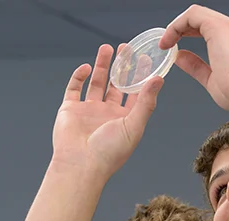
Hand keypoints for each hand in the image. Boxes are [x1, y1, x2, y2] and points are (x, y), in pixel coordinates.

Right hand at [51, 44, 163, 180]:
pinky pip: (74, 88)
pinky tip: (86, 67)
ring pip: (96, 82)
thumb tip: (158, 79)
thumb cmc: (109, 152)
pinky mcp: (70, 110)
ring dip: (101, 65)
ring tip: (107, 48)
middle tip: (126, 48)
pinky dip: (79, 76)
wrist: (80, 165)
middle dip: (121, 66)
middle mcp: (107, 114)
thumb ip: (146, 102)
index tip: (145, 59)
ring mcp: (88, 111)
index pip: (135, 94)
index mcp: (125, 120)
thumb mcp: (134, 126)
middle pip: (116, 84)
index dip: (140, 77)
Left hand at [160, 5, 228, 111]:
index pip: (208, 30)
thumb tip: (180, 58)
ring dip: (177, 26)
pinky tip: (169, 40)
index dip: (189, 35)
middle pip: (202, 19)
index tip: (176, 50)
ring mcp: (226, 25)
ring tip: (165, 42)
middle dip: (181, 29)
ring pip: (196, 14)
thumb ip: (196, 66)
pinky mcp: (217, 25)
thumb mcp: (211, 79)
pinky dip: (177, 25)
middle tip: (167, 44)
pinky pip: (192, 15)